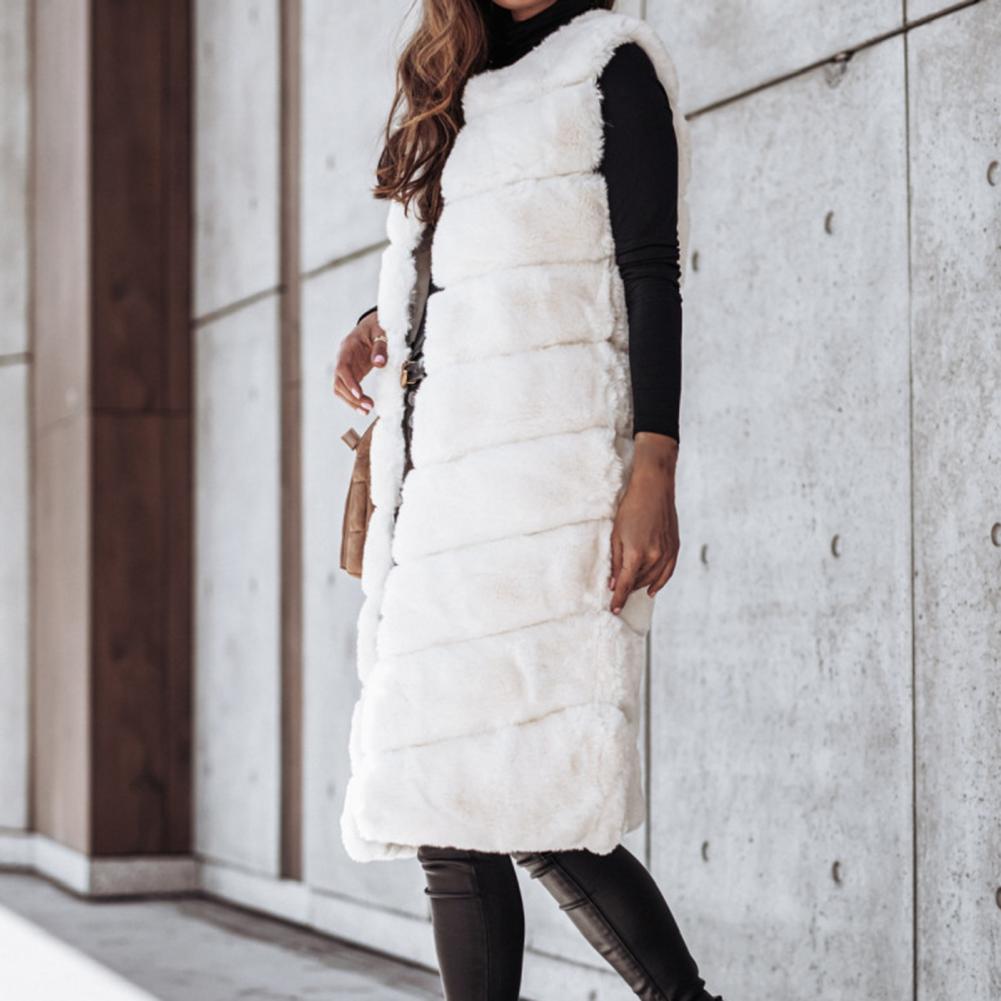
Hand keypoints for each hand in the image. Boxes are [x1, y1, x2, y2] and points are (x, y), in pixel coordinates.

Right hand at [332, 310, 386, 413]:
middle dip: (351, 397)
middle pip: (338, 382)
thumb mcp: (381, 331)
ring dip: (351, 402)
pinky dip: (354, 400)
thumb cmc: (377, 326)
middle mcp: (343, 358)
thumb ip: (381, 347)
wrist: (375, 325)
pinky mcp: (353, 374)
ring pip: (340, 389)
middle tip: (368, 407)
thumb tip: (379, 362)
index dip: (349, 382)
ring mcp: (346, 367)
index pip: (342, 367)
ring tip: (366, 411)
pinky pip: (348, 390)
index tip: (359, 394)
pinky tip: (364, 408)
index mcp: (347, 347)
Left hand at [608, 433, 679, 612]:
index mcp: (635, 554)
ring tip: (631, 589)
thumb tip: (613, 583)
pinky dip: (659, 583)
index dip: (618, 599)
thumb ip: (615, 561)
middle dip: (627, 590)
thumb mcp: (616, 534)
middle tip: (617, 593)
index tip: (613, 609)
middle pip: (638, 583)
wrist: (654, 488)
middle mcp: (653, 557)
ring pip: (652, 579)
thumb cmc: (630, 508)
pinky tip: (652, 589)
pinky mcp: (675, 547)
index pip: (624, 584)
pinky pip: (667, 573)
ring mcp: (666, 553)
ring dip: (640, 586)